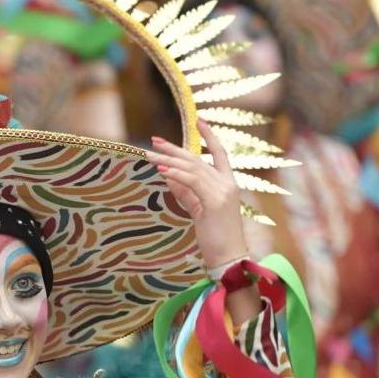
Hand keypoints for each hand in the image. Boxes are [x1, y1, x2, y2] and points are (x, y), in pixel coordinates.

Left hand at [144, 120, 248, 270]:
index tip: (199, 120)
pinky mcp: (215, 201)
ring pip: (192, 168)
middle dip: (174, 149)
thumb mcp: (198, 210)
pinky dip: (176, 174)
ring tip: (150, 155)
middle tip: (154, 141)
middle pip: (198, 159)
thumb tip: (168, 175)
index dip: (210, 136)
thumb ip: (185, 192)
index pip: (220, 153)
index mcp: (228, 184)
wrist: (228, 257)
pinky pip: (192, 182)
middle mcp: (227, 184)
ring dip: (168, 160)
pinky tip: (162, 170)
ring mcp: (223, 191)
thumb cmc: (215, 236)